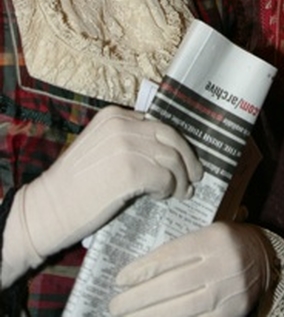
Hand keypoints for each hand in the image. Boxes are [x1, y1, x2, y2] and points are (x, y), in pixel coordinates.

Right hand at [6, 105, 201, 278]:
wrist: (46, 209)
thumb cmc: (72, 187)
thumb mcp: (99, 149)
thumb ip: (127, 142)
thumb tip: (162, 154)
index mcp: (114, 116)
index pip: (157, 124)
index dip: (175, 142)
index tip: (184, 158)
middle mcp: (122, 125)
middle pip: (170, 136)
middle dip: (187, 158)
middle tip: (195, 176)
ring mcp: (127, 146)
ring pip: (171, 159)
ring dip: (181, 179)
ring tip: (182, 193)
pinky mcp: (131, 172)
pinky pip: (165, 178)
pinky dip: (169, 189)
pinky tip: (162, 197)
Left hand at [109, 222, 271, 316]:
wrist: (268, 258)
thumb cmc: (229, 242)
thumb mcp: (210, 232)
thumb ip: (183, 247)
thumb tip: (142, 270)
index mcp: (214, 237)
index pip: (171, 255)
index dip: (143, 268)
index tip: (120, 279)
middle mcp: (222, 264)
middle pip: (172, 284)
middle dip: (139, 297)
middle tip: (115, 305)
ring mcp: (227, 291)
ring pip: (181, 308)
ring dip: (149, 315)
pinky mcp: (231, 314)